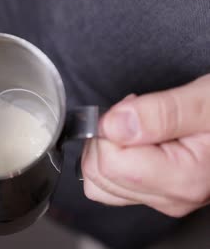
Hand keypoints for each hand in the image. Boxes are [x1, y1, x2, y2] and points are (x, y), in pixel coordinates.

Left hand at [81, 74, 209, 216]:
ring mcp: (162, 197)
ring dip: (107, 148)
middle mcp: (171, 197)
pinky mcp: (155, 192)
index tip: (134, 108)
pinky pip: (109, 183)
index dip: (111, 127)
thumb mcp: (206, 99)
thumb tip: (113, 126)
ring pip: (99, 182)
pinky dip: (111, 158)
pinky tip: (135, 140)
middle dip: (107, 137)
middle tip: (139, 114)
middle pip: (99, 174)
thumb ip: (161, 112)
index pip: (110, 162)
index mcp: (183, 178)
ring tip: (140, 126)